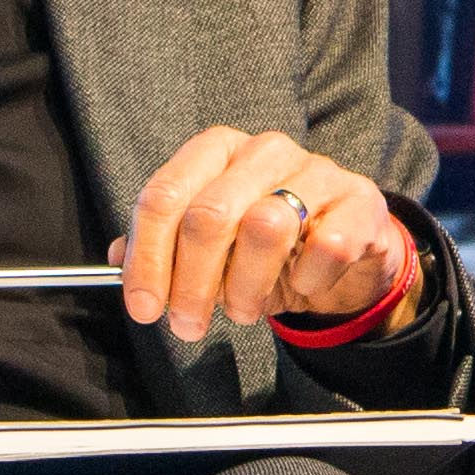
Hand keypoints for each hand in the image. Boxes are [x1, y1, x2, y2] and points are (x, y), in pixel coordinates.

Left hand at [127, 126, 409, 347]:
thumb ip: (164, 246)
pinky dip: (307, 280)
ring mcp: (317, 170)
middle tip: (189, 325)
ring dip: (246, 287)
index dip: (147, 259)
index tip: (144, 308)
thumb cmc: (266, 244)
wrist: (346, 244)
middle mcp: (264, 150)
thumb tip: (115, 260)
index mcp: (216, 151)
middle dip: (192, 284)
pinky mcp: (359, 200)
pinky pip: (327, 245)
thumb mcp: (210, 244)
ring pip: (266, 227)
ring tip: (244, 311)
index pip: (164, 196)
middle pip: (209, 215)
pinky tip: (302, 287)